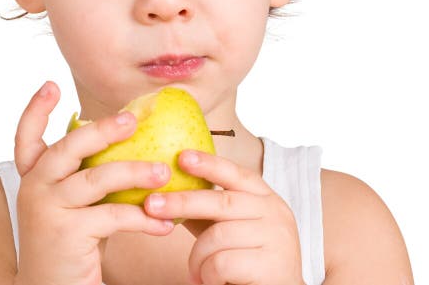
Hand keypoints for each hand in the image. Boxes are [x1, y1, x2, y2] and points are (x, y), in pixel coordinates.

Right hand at [12, 81, 174, 284]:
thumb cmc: (72, 245)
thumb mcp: (74, 206)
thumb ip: (87, 177)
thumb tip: (133, 143)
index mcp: (33, 178)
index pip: (26, 137)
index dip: (36, 109)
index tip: (51, 85)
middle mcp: (33, 189)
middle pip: (67, 147)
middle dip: (101, 130)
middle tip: (132, 120)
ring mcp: (47, 210)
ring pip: (97, 178)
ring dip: (135, 172)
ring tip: (164, 172)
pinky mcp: (66, 233)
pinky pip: (113, 216)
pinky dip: (143, 218)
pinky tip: (164, 224)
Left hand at [143, 149, 303, 284]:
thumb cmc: (247, 262)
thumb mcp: (231, 229)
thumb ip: (210, 210)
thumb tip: (168, 189)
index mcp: (266, 198)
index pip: (237, 174)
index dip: (209, 164)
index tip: (182, 156)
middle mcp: (276, 213)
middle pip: (221, 201)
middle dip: (182, 202)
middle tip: (151, 204)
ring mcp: (276, 238)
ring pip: (217, 236)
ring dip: (197, 257)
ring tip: (196, 271)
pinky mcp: (270, 265)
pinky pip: (221, 263)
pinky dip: (207, 274)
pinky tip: (210, 281)